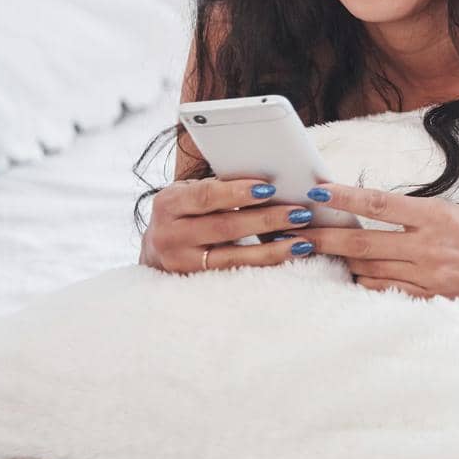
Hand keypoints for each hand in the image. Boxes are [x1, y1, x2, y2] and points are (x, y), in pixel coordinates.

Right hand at [139, 176, 319, 272]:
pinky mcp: (193, 282)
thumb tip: (269, 177)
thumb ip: (218, 186)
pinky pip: (234, 274)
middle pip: (224, 227)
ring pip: (232, 256)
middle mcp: (169, 235)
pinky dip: (263, 264)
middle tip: (300, 213)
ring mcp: (179, 263)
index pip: (206, 195)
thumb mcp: (190, 193)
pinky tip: (287, 257)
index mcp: (169, 203)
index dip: (238, 192)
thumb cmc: (185, 212)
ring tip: (304, 241)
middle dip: (266, 220)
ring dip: (272, 249)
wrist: (155, 252)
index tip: (270, 188)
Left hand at [296, 183, 458, 308]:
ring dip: (342, 264)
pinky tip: (355, 280)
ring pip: (368, 270)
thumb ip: (423, 218)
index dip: (343, 198)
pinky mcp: (431, 301)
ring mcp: (428, 277)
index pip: (380, 204)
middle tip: (292, 231)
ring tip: (316, 256)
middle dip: (323, 237)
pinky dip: (368, 285)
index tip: (316, 190)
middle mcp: (429, 246)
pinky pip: (386, 294)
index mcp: (438, 216)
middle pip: (362, 242)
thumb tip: (381, 215)